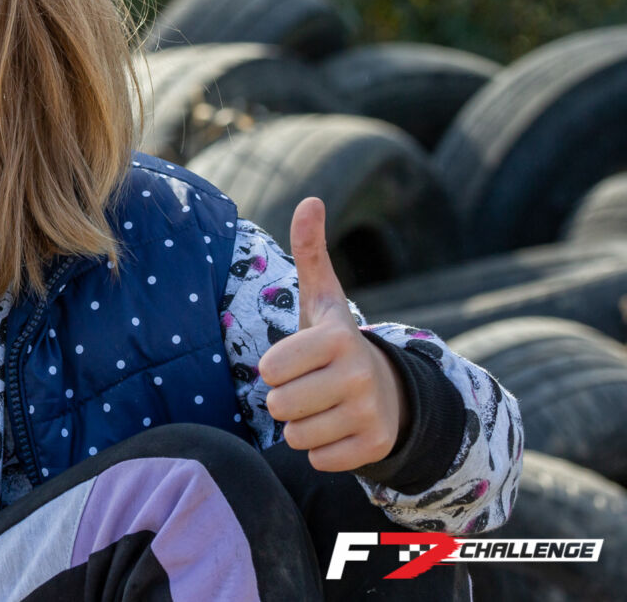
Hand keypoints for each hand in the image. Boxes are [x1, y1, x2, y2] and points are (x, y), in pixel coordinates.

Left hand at [257, 198, 408, 471]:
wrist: (390, 390)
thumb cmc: (336, 342)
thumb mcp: (323, 299)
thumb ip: (311, 252)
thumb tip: (310, 200)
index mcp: (337, 338)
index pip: (271, 368)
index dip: (273, 368)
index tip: (292, 361)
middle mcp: (359, 374)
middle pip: (280, 405)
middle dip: (284, 400)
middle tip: (307, 387)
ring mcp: (371, 413)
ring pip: (296, 436)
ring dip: (300, 426)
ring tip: (321, 406)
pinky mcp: (375, 447)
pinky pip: (318, 460)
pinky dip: (321, 449)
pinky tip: (338, 428)